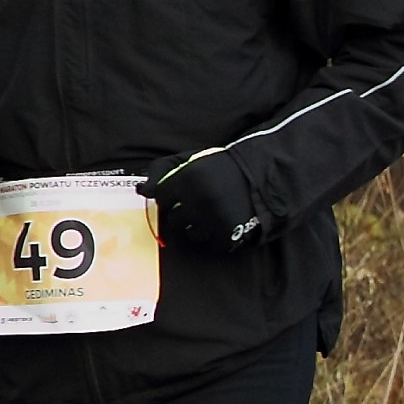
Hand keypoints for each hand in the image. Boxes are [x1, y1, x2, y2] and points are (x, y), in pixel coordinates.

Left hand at [141, 149, 261, 252]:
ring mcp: (214, 217)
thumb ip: (163, 170)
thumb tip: (142, 191)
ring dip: (198, 228)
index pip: (160, 197)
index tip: (179, 195)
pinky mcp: (230, 231)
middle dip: (182, 214)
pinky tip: (223, 225)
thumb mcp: (191, 159)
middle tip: (197, 206)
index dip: (168, 197)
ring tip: (210, 216)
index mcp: (188, 177)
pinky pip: (213, 244)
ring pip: (191, 235)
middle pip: (174, 220)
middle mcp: (199, 198)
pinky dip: (217, 238)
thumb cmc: (220, 167)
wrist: (262, 175)